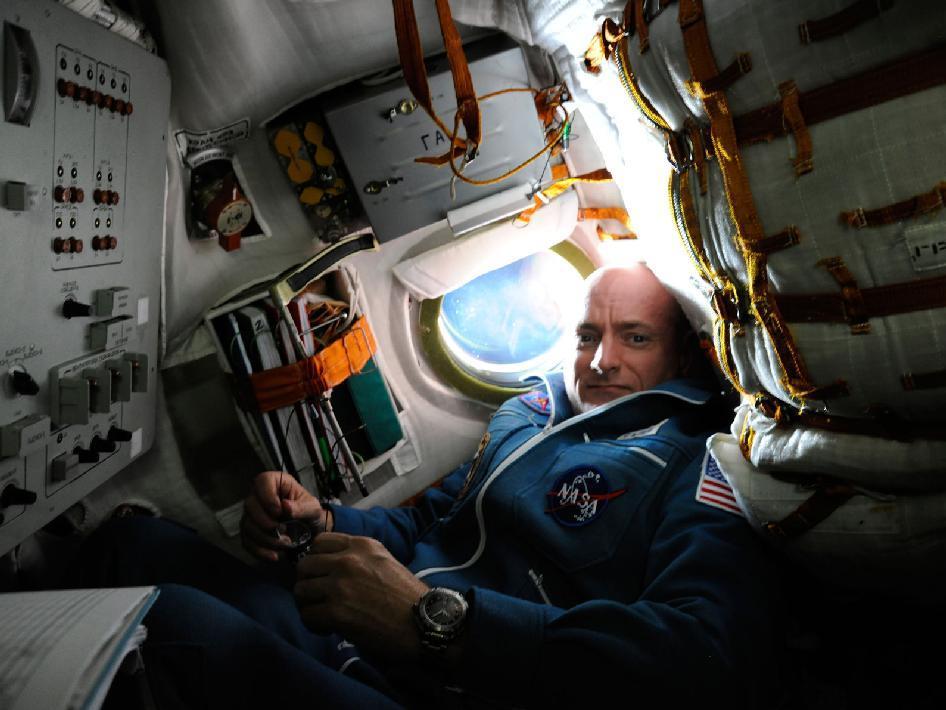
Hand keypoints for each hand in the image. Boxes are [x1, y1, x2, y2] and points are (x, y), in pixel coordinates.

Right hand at [240, 471, 331, 561]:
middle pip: (250, 505)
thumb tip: (286, 506)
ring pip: (247, 525)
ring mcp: (253, 514)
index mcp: (276, 482)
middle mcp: (260, 496)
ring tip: (284, 544)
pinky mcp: (251, 531)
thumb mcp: (313, 508)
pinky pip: (247, 541)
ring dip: (265, 538)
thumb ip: (302, 507)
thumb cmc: (309, 512)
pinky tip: (274, 555)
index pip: (262, 481)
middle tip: (283, 531)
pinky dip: (260, 551)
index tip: (279, 511)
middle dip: (265, 522)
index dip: (267, 497)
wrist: (310, 530)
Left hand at [294, 532, 428, 658]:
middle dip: (308, 583)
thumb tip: (328, 566)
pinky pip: (307, 616)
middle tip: (319, 598)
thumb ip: (358, 557)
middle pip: (304, 566)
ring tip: (323, 614)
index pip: (318, 542)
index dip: (316, 560)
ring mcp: (340, 585)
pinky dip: (314, 624)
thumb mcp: (384, 561)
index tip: (322, 575)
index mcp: (361, 544)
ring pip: (300, 591)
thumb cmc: (407, 595)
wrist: (423, 622)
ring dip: (308, 605)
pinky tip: (328, 628)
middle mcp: (347, 560)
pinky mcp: (336, 612)